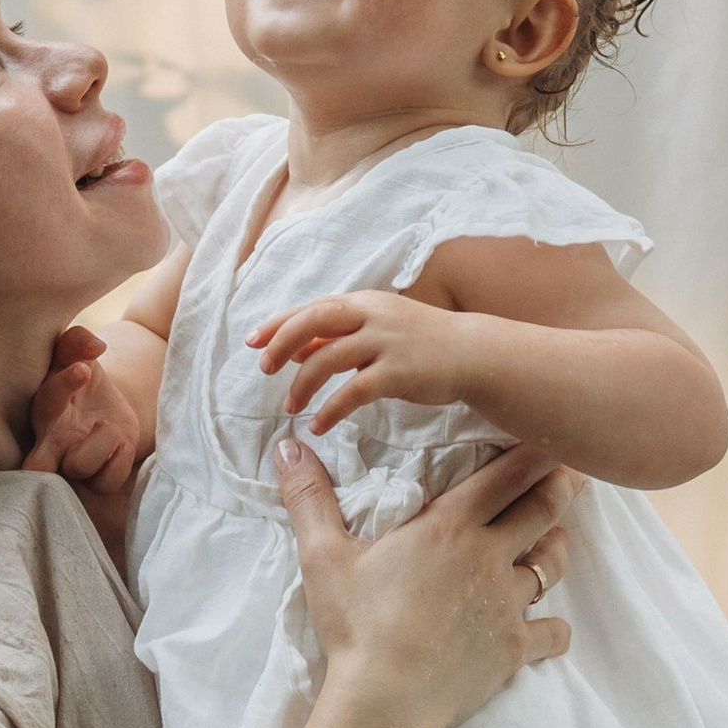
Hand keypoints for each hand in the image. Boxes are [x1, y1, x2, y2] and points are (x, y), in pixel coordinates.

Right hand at [22, 325, 141, 556]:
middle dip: (41, 464)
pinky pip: (105, 483)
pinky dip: (119, 464)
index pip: (47, 398)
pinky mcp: (95, 478)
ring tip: (107, 426)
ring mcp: (70, 463)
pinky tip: (122, 445)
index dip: (64, 384)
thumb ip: (77, 343)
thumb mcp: (77, 354)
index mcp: (44, 407)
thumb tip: (95, 344)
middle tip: (62, 445)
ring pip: (79, 468)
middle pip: (34, 466)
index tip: (84, 369)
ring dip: (101, 445)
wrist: (99, 404)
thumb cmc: (78, 374)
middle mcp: (50, 440)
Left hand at [249, 285, 469, 433]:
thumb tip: (293, 349)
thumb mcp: (377, 331)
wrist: (474, 354)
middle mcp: (372, 316)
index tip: (253, 341)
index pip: (313, 308)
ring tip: (290, 406)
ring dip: (303, 384)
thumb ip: (338, 337)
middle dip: (283, 342)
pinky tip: (319, 425)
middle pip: (314, 320)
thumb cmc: (421, 344)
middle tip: (265, 369)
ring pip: (329, 358)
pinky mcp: (399, 372)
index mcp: (364, 302)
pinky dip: (331, 409)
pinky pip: (354, 391)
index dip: (279, 323)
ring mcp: (386, 342)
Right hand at [274, 435, 573, 727]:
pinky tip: (549, 627)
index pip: (507, 474)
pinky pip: (553, 631)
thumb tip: (286, 446)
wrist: (383, 702)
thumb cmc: (354, 626)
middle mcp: (489, 557)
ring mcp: (507, 604)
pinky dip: (554, 627)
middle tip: (575, 473)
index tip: (551, 435)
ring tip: (555, 541)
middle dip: (562, 487)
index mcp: (450, 526)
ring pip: (553, 565)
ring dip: (557, 549)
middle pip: (543, 509)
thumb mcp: (323, 557)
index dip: (535, 452)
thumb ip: (308, 497)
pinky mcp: (514, 648)